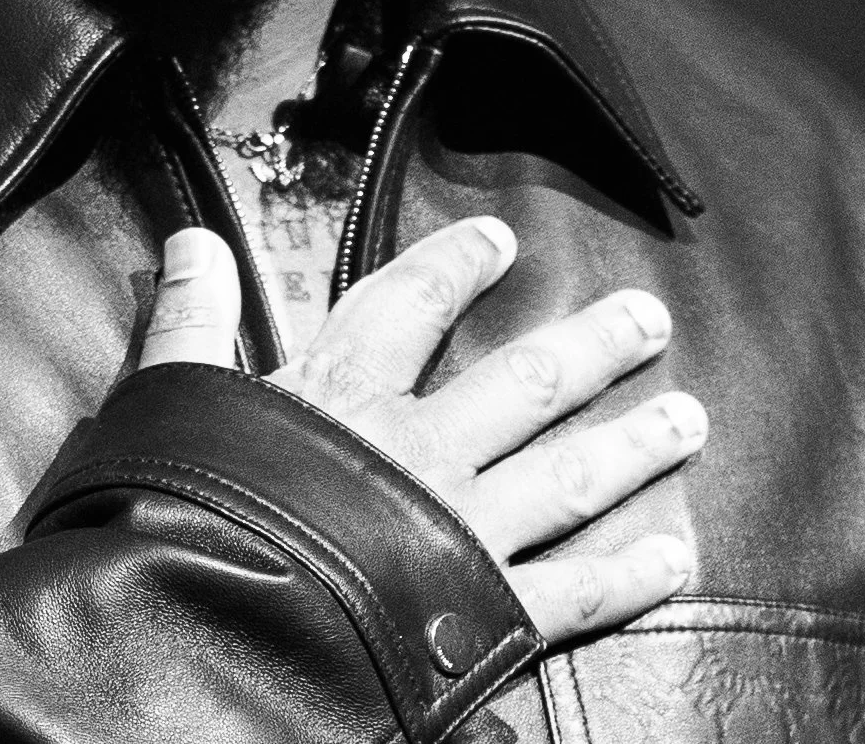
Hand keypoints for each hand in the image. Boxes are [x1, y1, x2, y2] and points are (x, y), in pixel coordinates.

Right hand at [139, 219, 705, 644]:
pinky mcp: (491, 613)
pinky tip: (676, 554)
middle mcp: (423, 449)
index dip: (456, 266)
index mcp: (346, 393)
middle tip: (651, 318)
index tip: (501, 238)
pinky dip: (631, 573)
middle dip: (594, 346)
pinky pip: (578, 591)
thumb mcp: (176, 404)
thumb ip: (191, 321)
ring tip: (688, 416)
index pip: (411, 305)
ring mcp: (467, 531)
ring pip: (571, 476)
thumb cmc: (190, 514)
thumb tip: (192, 241)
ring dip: (634, 444)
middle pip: (527, 383)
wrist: (225, 626)